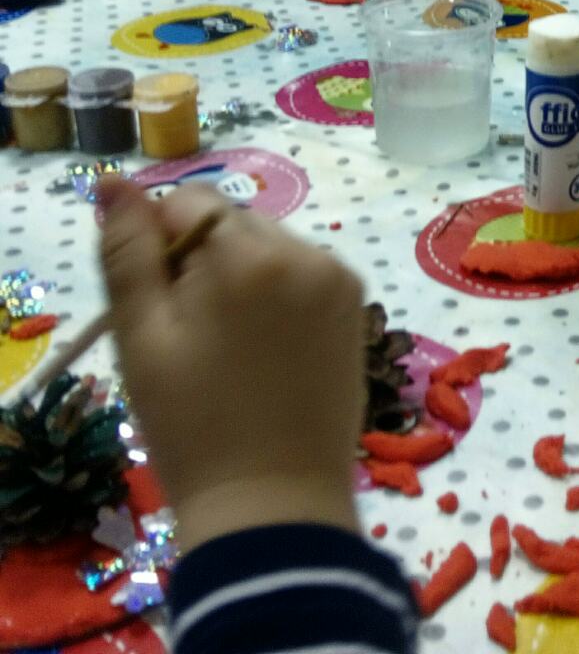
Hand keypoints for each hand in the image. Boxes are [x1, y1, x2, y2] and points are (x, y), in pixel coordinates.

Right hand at [97, 178, 364, 549]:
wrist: (273, 502)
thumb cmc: (193, 424)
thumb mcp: (142, 338)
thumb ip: (127, 252)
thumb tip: (115, 181)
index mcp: (250, 255)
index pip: (189, 203)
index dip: (161, 247)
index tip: (161, 306)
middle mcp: (307, 251)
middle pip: (233, 223)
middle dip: (204, 261)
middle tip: (193, 335)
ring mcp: (340, 278)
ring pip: (269, 247)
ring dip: (243, 276)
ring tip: (231, 349)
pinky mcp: (358, 306)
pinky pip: (304, 273)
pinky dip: (279, 295)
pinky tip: (267, 351)